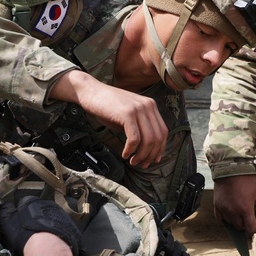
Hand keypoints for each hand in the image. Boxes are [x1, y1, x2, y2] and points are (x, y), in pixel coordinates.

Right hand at [0, 197, 81, 255]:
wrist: (48, 246)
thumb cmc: (26, 233)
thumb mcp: (9, 221)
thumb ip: (5, 211)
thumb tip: (4, 206)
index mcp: (31, 201)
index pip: (24, 202)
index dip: (21, 213)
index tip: (20, 222)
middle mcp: (47, 203)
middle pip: (39, 209)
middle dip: (36, 217)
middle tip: (31, 230)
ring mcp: (59, 213)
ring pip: (51, 216)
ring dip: (47, 223)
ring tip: (43, 237)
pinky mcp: (69, 224)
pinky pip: (61, 225)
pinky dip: (57, 230)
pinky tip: (53, 240)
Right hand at [50, 71, 167, 167]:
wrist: (91, 92)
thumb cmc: (107, 106)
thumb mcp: (128, 116)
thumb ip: (139, 127)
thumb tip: (146, 149)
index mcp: (151, 106)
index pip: (163, 131)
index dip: (160, 149)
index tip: (154, 159)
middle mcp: (148, 106)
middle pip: (158, 137)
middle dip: (151, 155)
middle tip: (142, 164)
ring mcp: (139, 109)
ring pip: (148, 140)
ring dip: (141, 155)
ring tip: (133, 161)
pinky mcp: (127, 114)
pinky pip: (135, 138)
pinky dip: (131, 150)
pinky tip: (125, 154)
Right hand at [213, 174, 255, 233]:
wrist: (230, 168)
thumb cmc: (246, 178)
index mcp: (245, 209)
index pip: (250, 228)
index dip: (255, 229)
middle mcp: (233, 211)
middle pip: (240, 227)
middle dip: (245, 225)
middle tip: (249, 220)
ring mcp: (224, 209)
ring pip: (230, 223)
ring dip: (236, 221)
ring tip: (240, 215)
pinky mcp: (217, 204)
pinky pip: (220, 217)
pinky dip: (225, 218)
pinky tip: (230, 213)